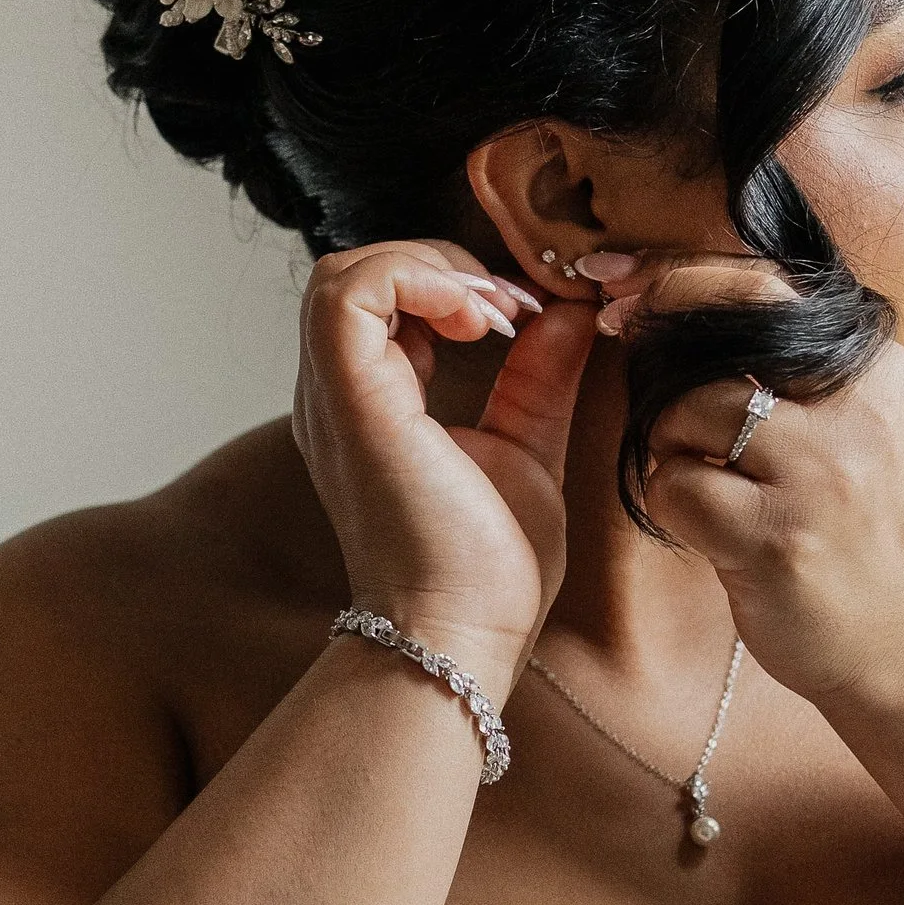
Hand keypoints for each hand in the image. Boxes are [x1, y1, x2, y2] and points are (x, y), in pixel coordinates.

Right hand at [292, 242, 594, 688]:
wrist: (460, 637)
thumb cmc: (487, 573)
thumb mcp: (526, 449)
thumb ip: (538, 377)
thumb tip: (568, 313)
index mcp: (370, 406)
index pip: (385, 301)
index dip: (454, 284)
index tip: (523, 317)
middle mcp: (337, 397)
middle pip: (357, 274)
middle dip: (443, 267)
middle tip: (511, 311)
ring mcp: (334, 398)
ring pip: (344, 272)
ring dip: (430, 270)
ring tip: (492, 317)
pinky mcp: (348, 401)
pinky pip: (349, 293)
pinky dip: (418, 282)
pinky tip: (477, 323)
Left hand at [615, 255, 903, 704]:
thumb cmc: (865, 533)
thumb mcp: (861, 427)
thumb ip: (793, 368)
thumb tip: (672, 301)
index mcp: (876, 367)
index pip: (761, 286)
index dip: (677, 281)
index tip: (622, 291)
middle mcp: (855, 407)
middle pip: (713, 339)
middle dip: (658, 360)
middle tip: (648, 394)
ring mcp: (819, 473)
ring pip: (681, 414)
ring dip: (668, 450)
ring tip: (710, 490)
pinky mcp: (777, 538)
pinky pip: (672, 487)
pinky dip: (671, 507)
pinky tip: (710, 533)